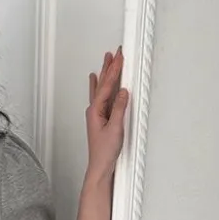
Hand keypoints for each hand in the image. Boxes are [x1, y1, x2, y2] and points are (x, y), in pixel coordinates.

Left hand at [86, 47, 128, 180]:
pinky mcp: (101, 118)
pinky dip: (100, 86)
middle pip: (103, 84)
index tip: (120, 57)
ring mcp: (97, 113)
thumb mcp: (115, 128)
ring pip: (102, 88)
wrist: (100, 166)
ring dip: (105, 73)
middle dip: (109, 67)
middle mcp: (94, 110)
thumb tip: (123, 92)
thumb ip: (119, 109)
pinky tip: (96, 80)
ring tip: (107, 60)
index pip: (107, 86)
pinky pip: (102, 96)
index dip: (114, 70)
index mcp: (96, 110)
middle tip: (114, 53)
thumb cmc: (105, 152)